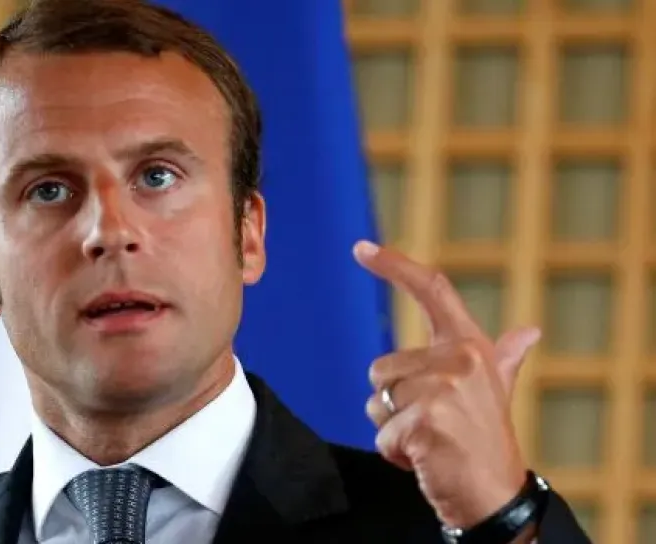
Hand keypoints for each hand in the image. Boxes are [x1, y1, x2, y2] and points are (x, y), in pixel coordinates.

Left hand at [354, 240, 540, 528]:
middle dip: (392, 404)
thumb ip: (505, 357)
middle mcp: (459, 360)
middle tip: (431, 425)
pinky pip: (382, 433)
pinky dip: (394, 453)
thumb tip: (530, 331)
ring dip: (392, 429)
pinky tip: (425, 458)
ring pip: (376, 402)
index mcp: (470, 346)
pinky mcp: (426, 421)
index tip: (360, 247)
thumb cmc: (487, 440)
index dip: (395, 265)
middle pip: (381, 368)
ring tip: (430, 441)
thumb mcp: (496, 391)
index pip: (431, 291)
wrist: (495, 495)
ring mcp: (443, 390)